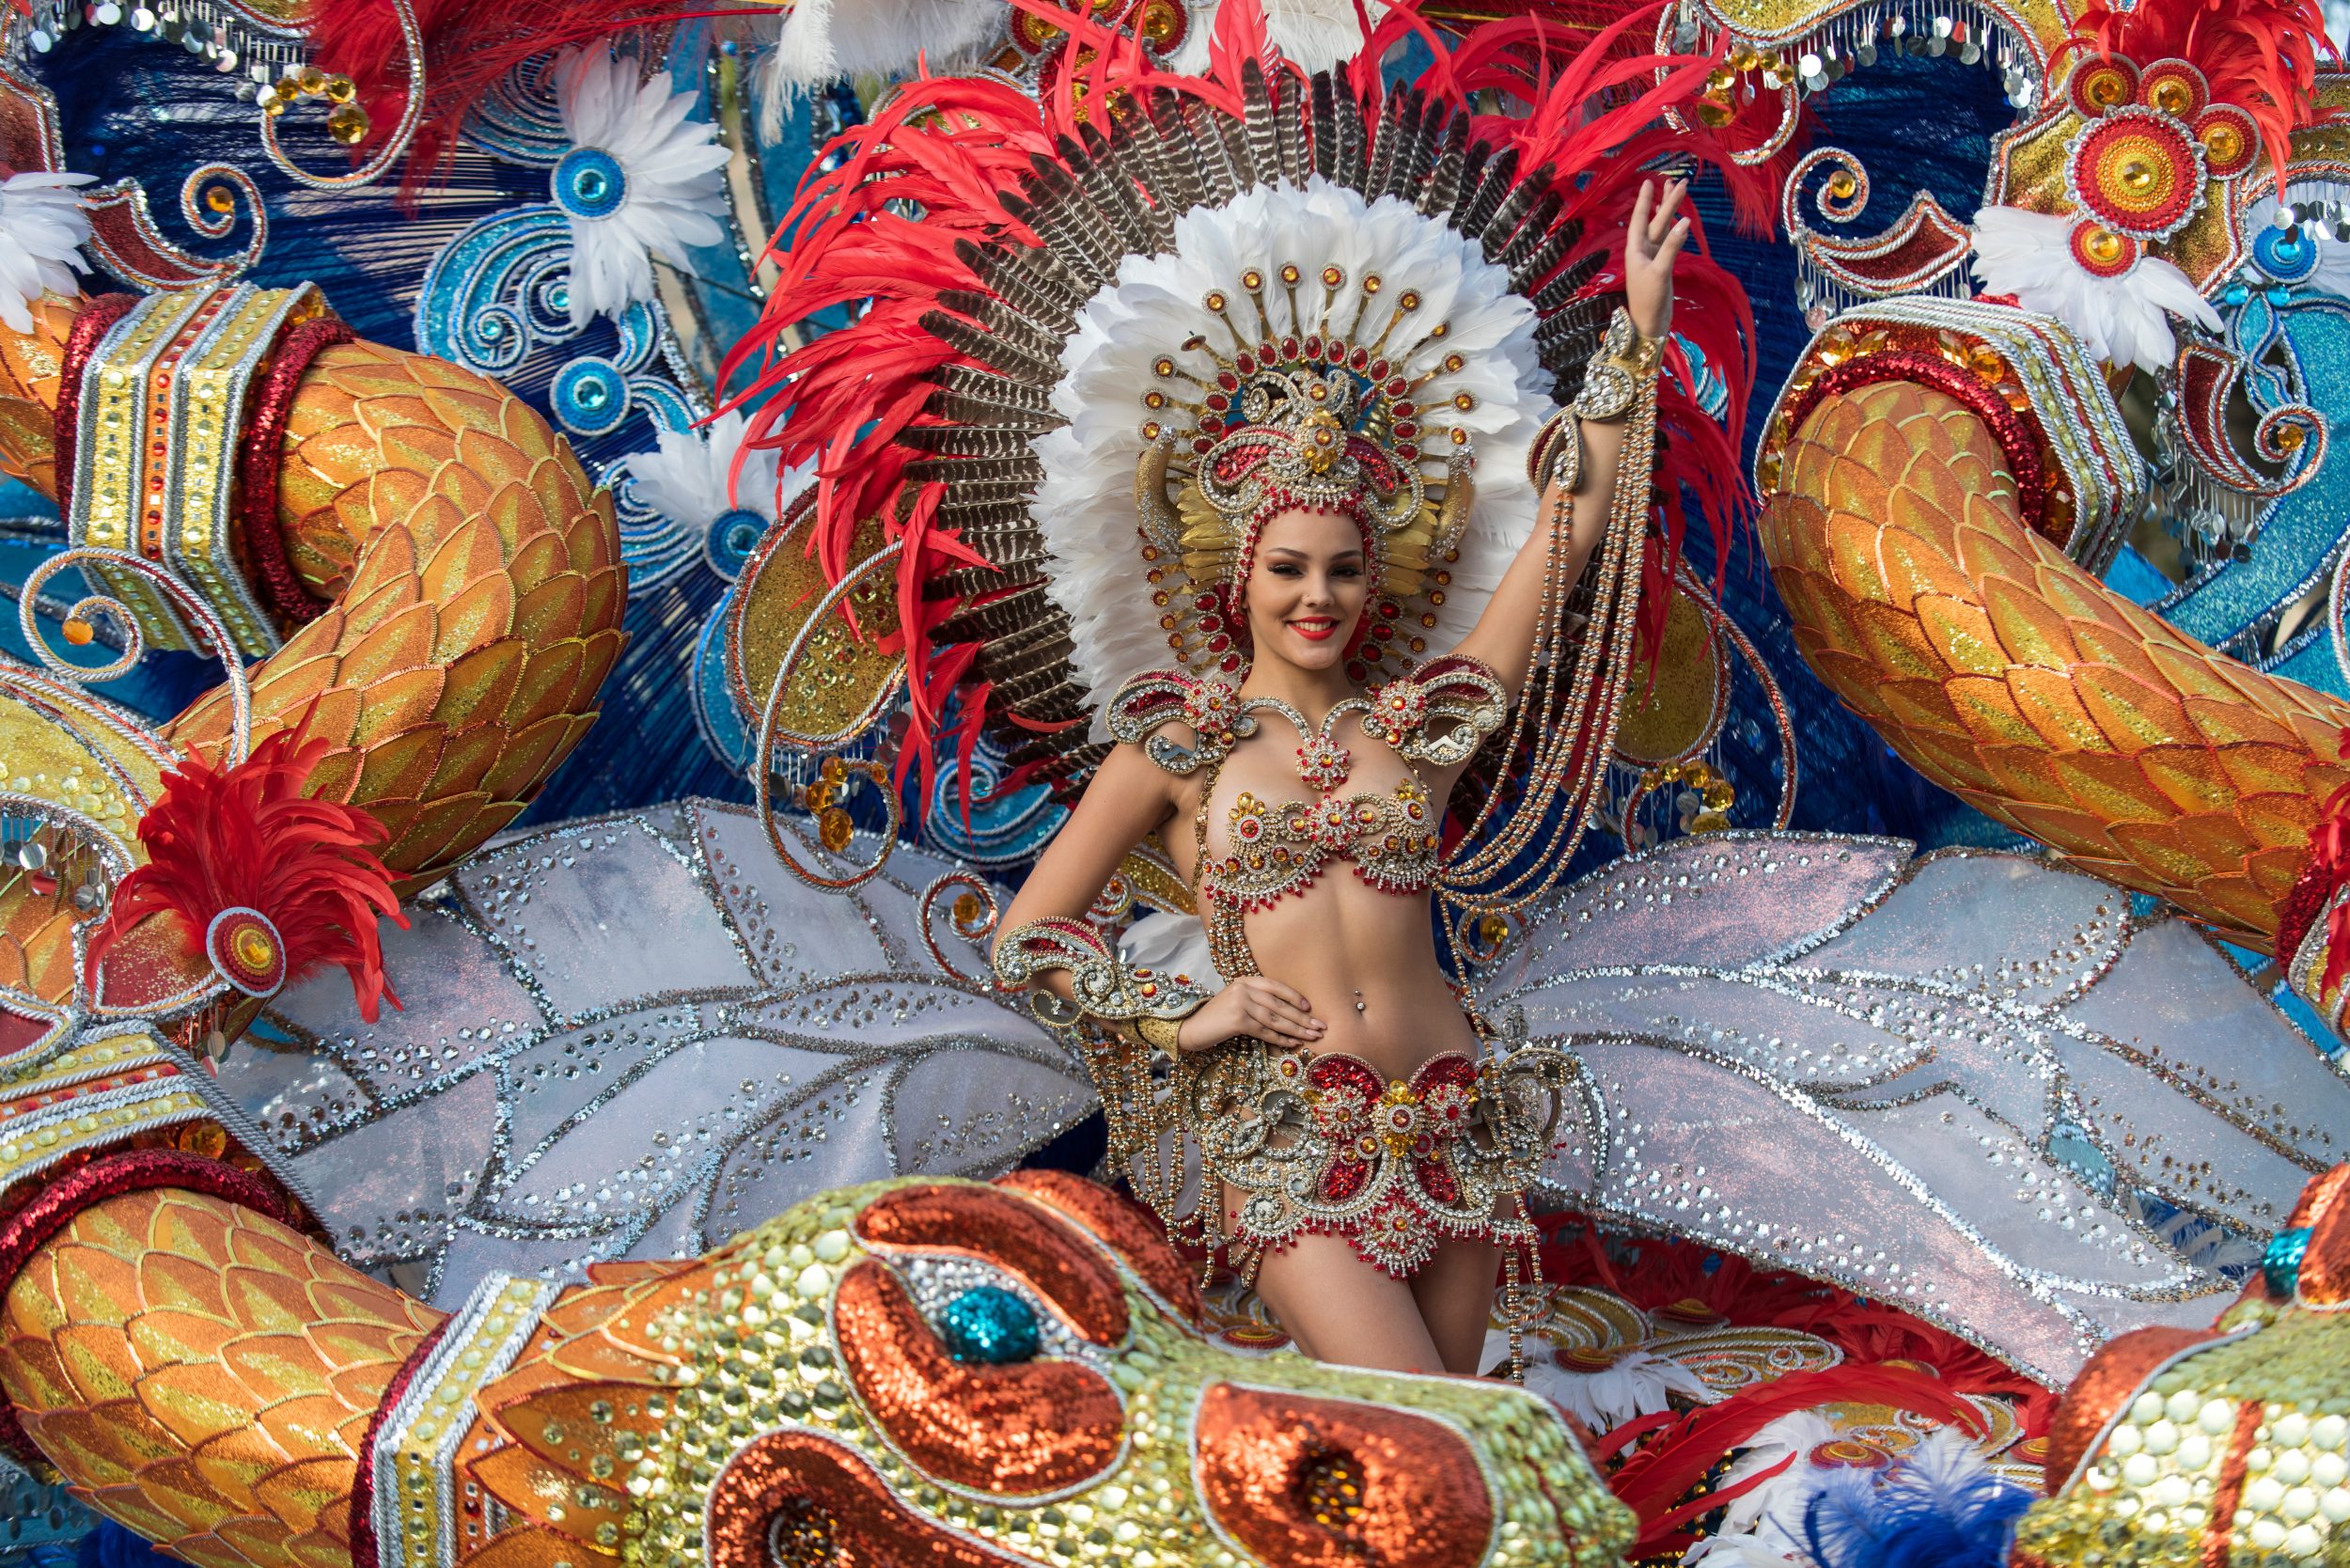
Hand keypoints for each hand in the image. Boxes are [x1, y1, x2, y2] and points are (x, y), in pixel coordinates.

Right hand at [1175, 976, 1325, 1050]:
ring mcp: (1240, 1002)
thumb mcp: (1236, 1002)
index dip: (1294, 997)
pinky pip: (1265, 1030)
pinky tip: (1293, 1043)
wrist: (1190, 1028)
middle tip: (1320, 1026)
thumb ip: (1257, 1002)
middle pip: (1279, 1004)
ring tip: (1312, 1036)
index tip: (1310, 1008)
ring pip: (1275, 1018)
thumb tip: (1288, 1014)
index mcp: (1244, 981)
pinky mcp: (1237, 1019)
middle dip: (1302, 1017)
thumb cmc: (1216, 1019)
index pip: (1275, 986)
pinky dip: (1281, 1038)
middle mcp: (1243, 988)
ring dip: (1297, 1029)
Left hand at [1625, 177, 1689, 341]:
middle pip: (1656, 220)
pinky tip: (1680, 219)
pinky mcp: (1662, 266)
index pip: (1639, 219)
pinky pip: (1669, 241)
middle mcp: (1642, 251)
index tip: (1649, 181)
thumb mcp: (1660, 272)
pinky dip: (1675, 229)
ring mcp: (1653, 257)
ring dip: (1671, 211)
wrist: (1649, 324)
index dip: (1645, 200)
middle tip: (1679, 181)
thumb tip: (1685, 222)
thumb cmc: (1649, 300)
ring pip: (1663, 228)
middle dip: (1666, 201)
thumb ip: (1672, 246)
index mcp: (1635, 250)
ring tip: (1678, 192)